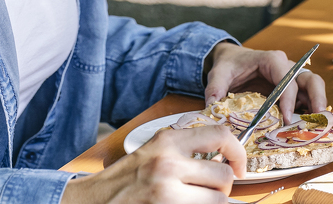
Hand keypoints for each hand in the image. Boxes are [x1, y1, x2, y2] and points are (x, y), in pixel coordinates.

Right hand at [61, 125, 245, 203]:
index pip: (221, 135)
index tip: (239, 167)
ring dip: (214, 203)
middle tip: (212, 191)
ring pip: (218, 201)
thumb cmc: (126, 179)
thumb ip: (185, 148)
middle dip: (222, 188)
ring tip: (198, 200)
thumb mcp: (154, 150)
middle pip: (223, 176)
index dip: (238, 153)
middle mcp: (169, 163)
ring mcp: (167, 192)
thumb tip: (223, 157)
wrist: (93, 202)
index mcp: (168, 140)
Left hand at [204, 42, 326, 124]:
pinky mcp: (291, 90)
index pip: (286, 77)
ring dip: (318, 104)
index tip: (286, 117)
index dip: (288, 97)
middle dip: (316, 97)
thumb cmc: (229, 65)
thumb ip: (215, 87)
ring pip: (312, 86)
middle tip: (318, 118)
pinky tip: (311, 125)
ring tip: (320, 124)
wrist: (231, 61)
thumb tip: (212, 105)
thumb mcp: (219, 73)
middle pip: (308, 78)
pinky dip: (311, 110)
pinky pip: (306, 98)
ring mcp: (290, 78)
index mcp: (270, 60)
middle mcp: (285, 67)